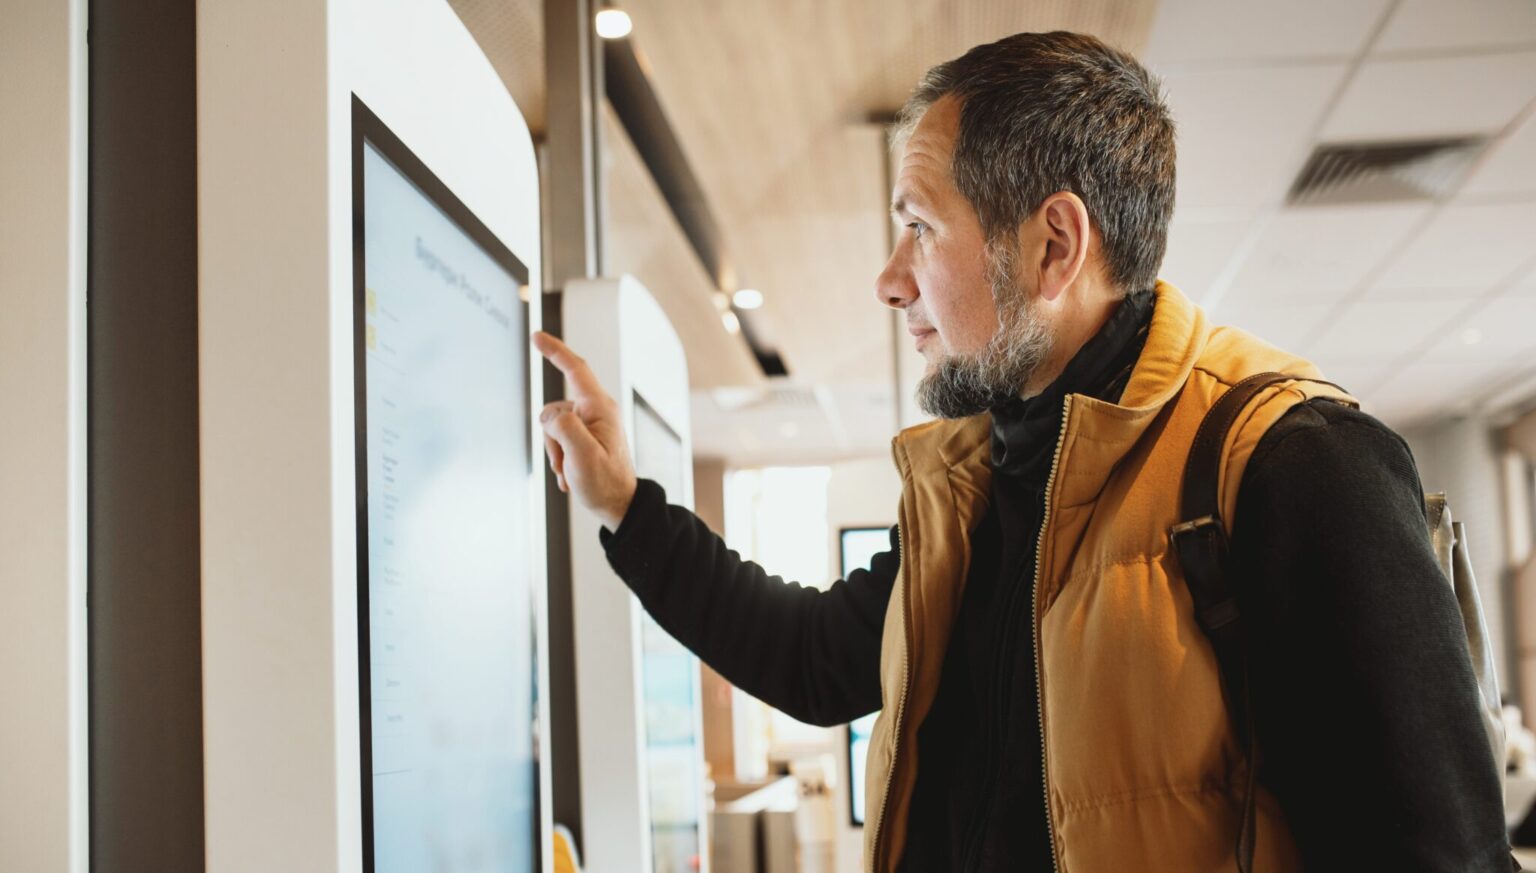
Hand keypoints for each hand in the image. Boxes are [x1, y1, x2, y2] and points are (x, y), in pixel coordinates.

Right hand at [534, 331, 637, 529]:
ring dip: (555, 452)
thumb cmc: (605, 483)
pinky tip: (571, 476)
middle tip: (565, 463)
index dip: (555, 350)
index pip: (575, 369)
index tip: (537, 336)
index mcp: (600, 408)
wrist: (618, 505)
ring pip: (553, 426)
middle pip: (555, 409)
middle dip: (551, 437)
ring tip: (571, 472)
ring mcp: (590, 424)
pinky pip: (558, 438)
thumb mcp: (583, 457)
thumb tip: (550, 414)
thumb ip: (564, 428)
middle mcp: (596, 411)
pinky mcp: (585, 436)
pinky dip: (559, 457)